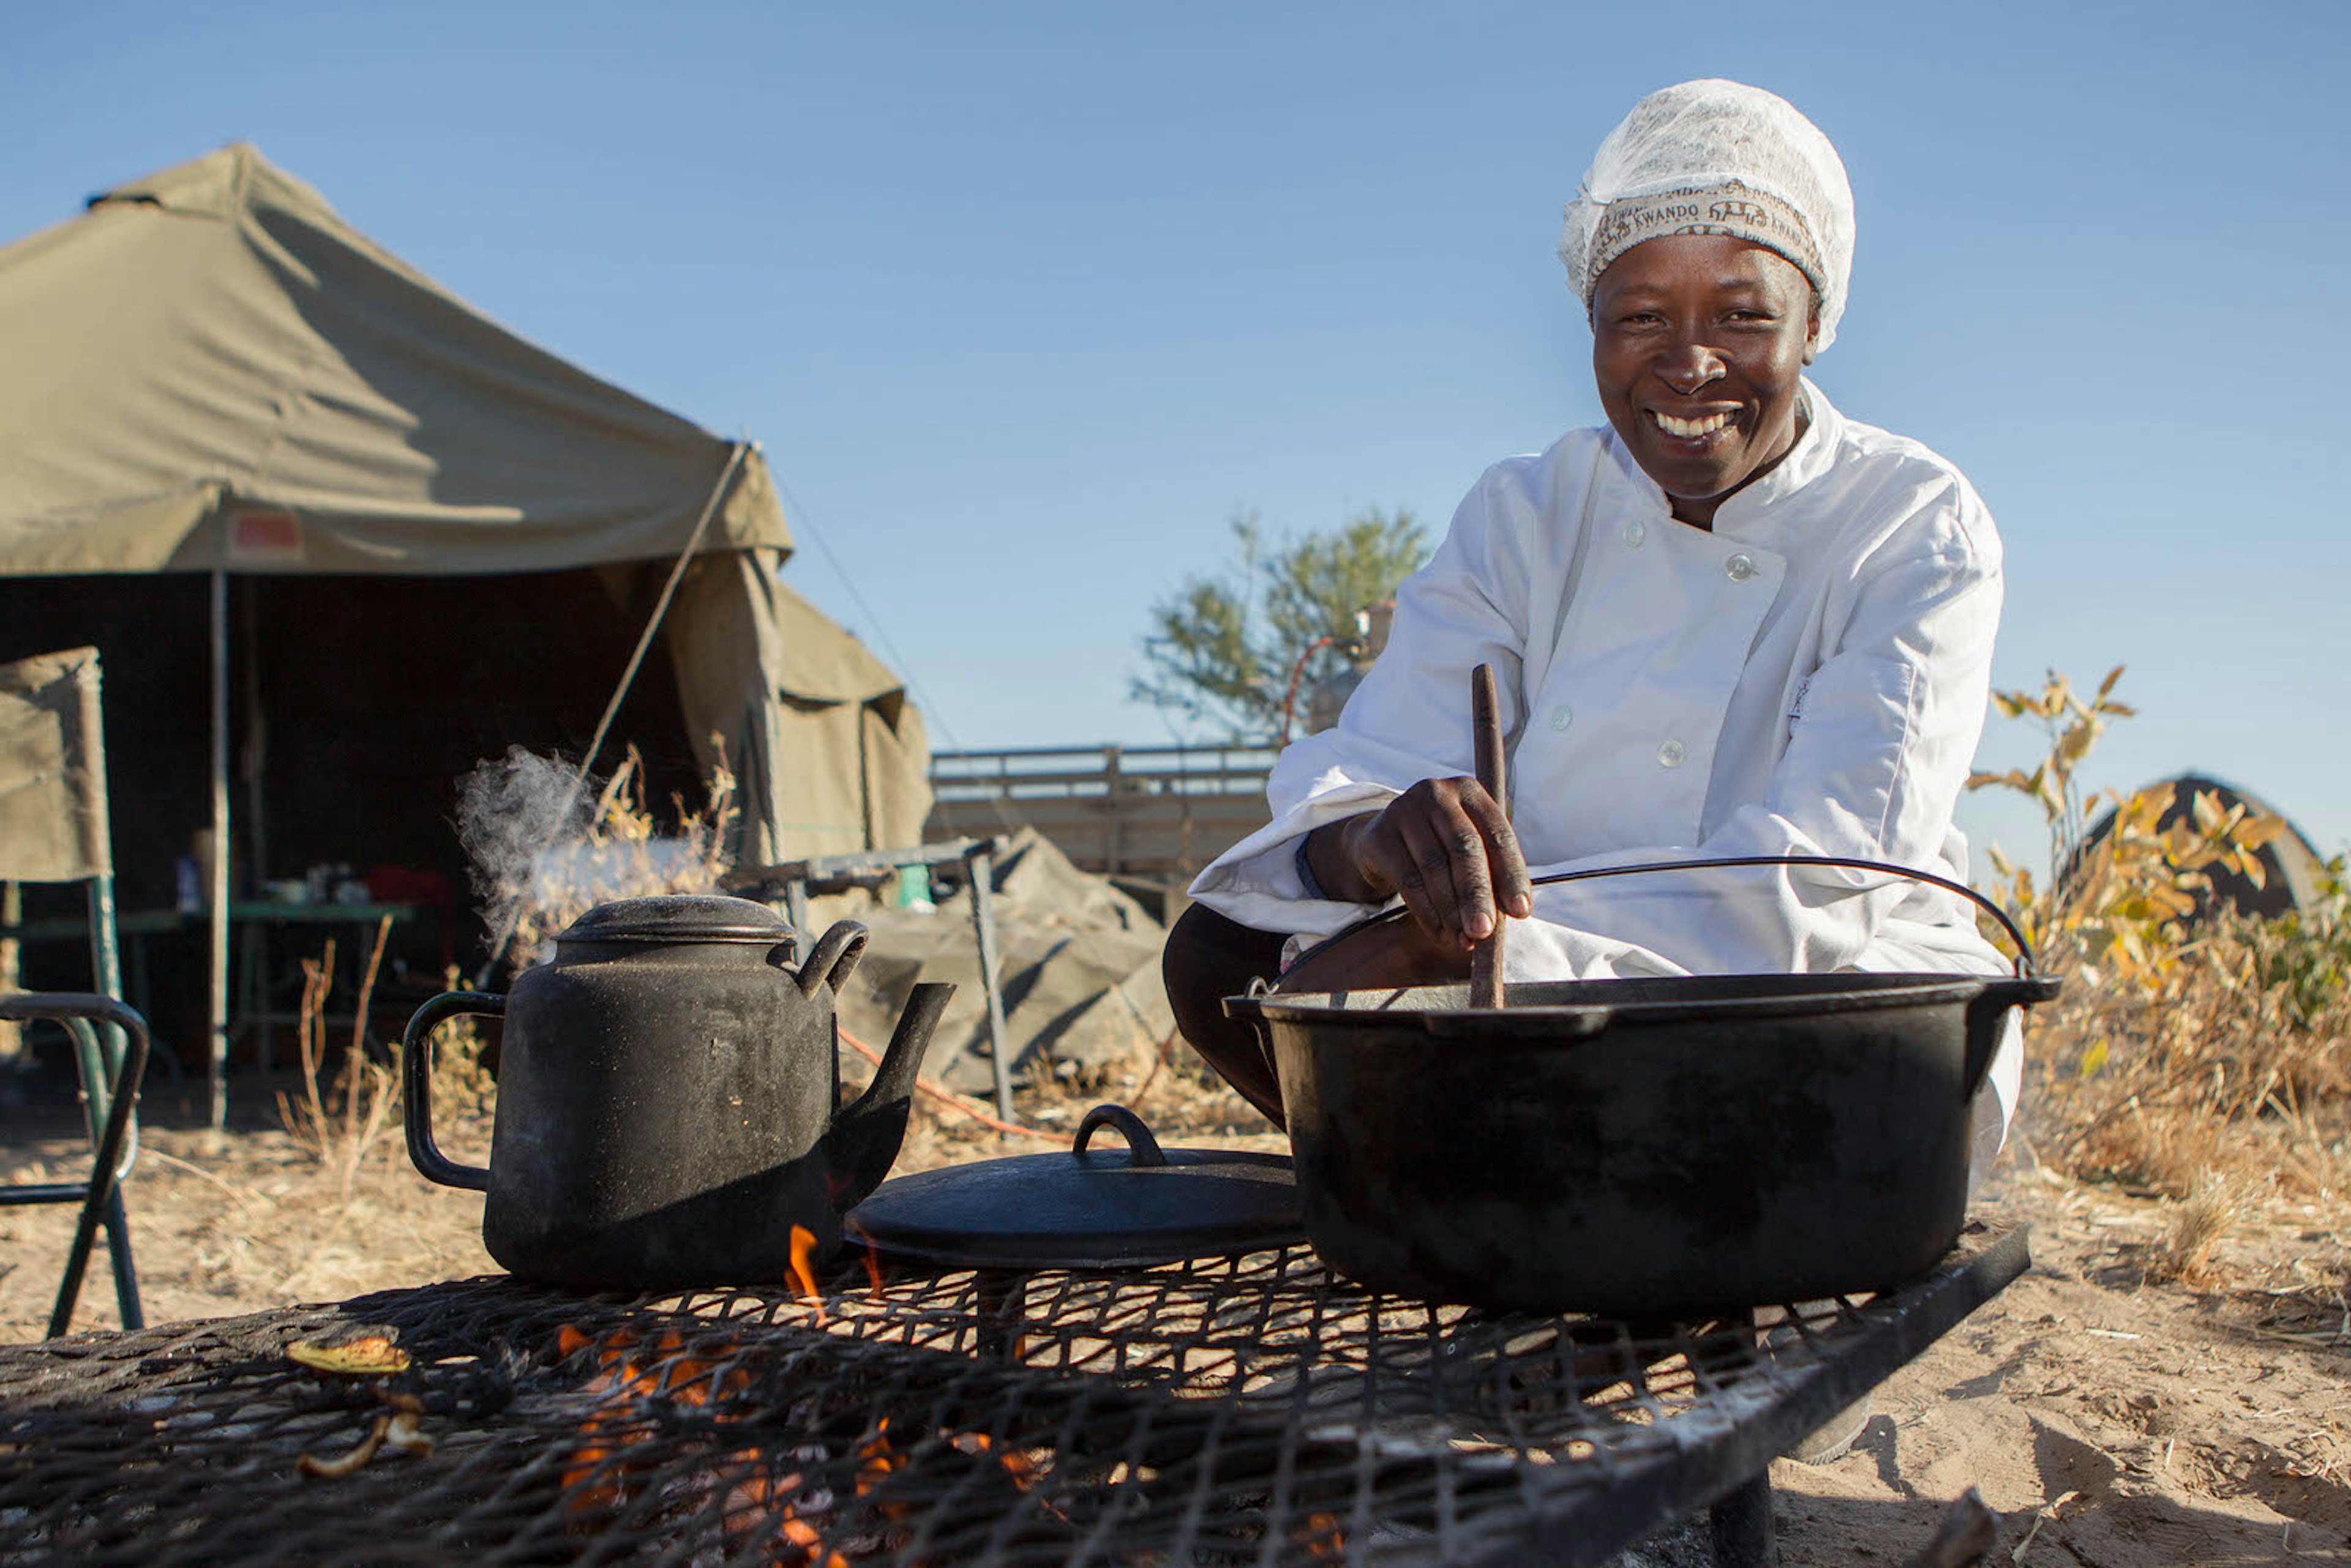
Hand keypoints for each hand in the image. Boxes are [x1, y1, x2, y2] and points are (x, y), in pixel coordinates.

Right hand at [1307, 779, 1533, 947]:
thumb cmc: (1439, 846)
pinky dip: (1427, 913)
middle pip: (1464, 848)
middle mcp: (1437, 793)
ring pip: (1434, 867)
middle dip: (1477, 895)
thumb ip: (1492, 872)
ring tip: (1462, 940)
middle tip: (1484, 932)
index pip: (1498, 835)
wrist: (1382, 841)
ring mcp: (1404, 810)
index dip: (1512, 875)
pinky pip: (1408, 880)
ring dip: (1451, 911)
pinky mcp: (1380, 836)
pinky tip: (1438, 933)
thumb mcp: (1467, 849)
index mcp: (1470, 792)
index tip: (1521, 911)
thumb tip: (1513, 912)